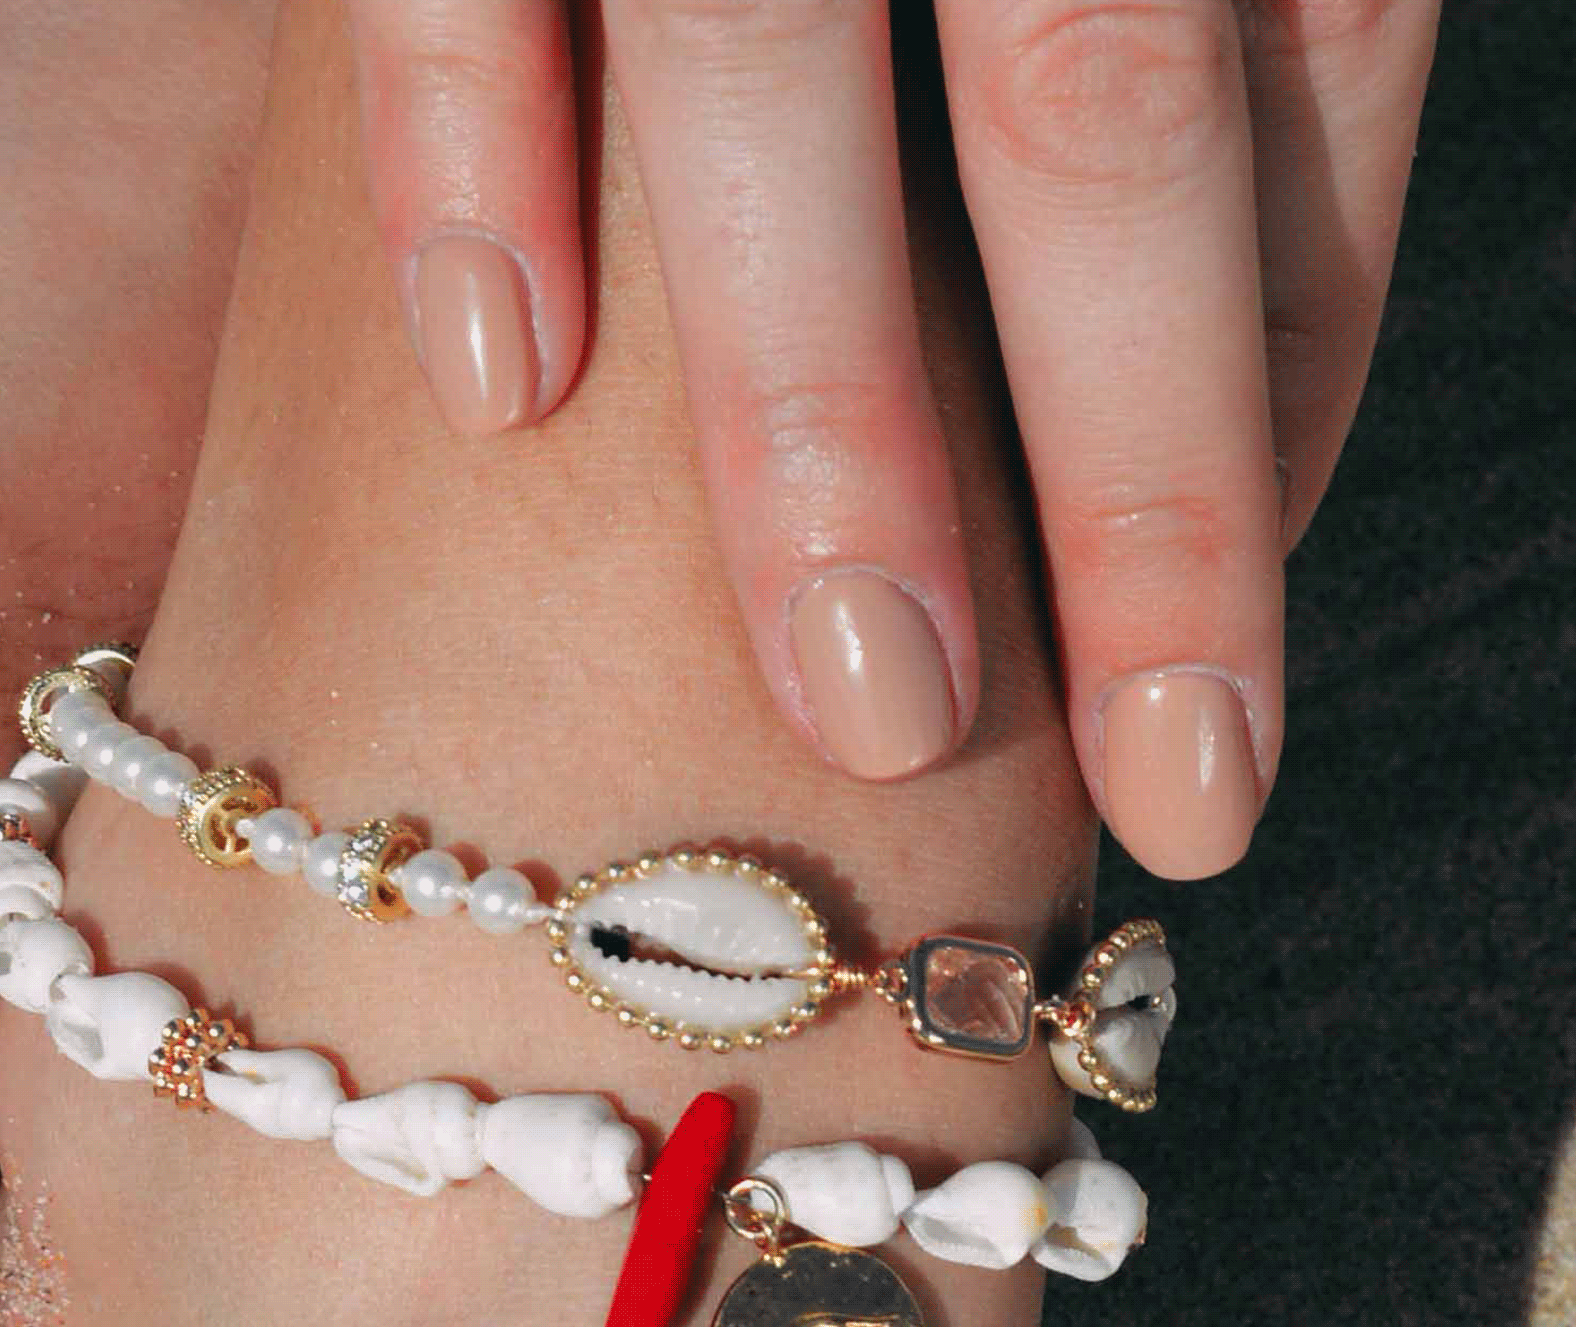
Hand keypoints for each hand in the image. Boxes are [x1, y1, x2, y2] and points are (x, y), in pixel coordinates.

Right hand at [345, 0, 1437, 873]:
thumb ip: (1155, 89)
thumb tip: (1224, 443)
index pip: (1321, 48)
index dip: (1292, 378)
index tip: (1224, 685)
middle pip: (1100, 111)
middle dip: (1141, 475)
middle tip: (1179, 794)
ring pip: (774, 61)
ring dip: (826, 409)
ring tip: (877, 713)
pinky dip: (462, 147)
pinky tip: (497, 382)